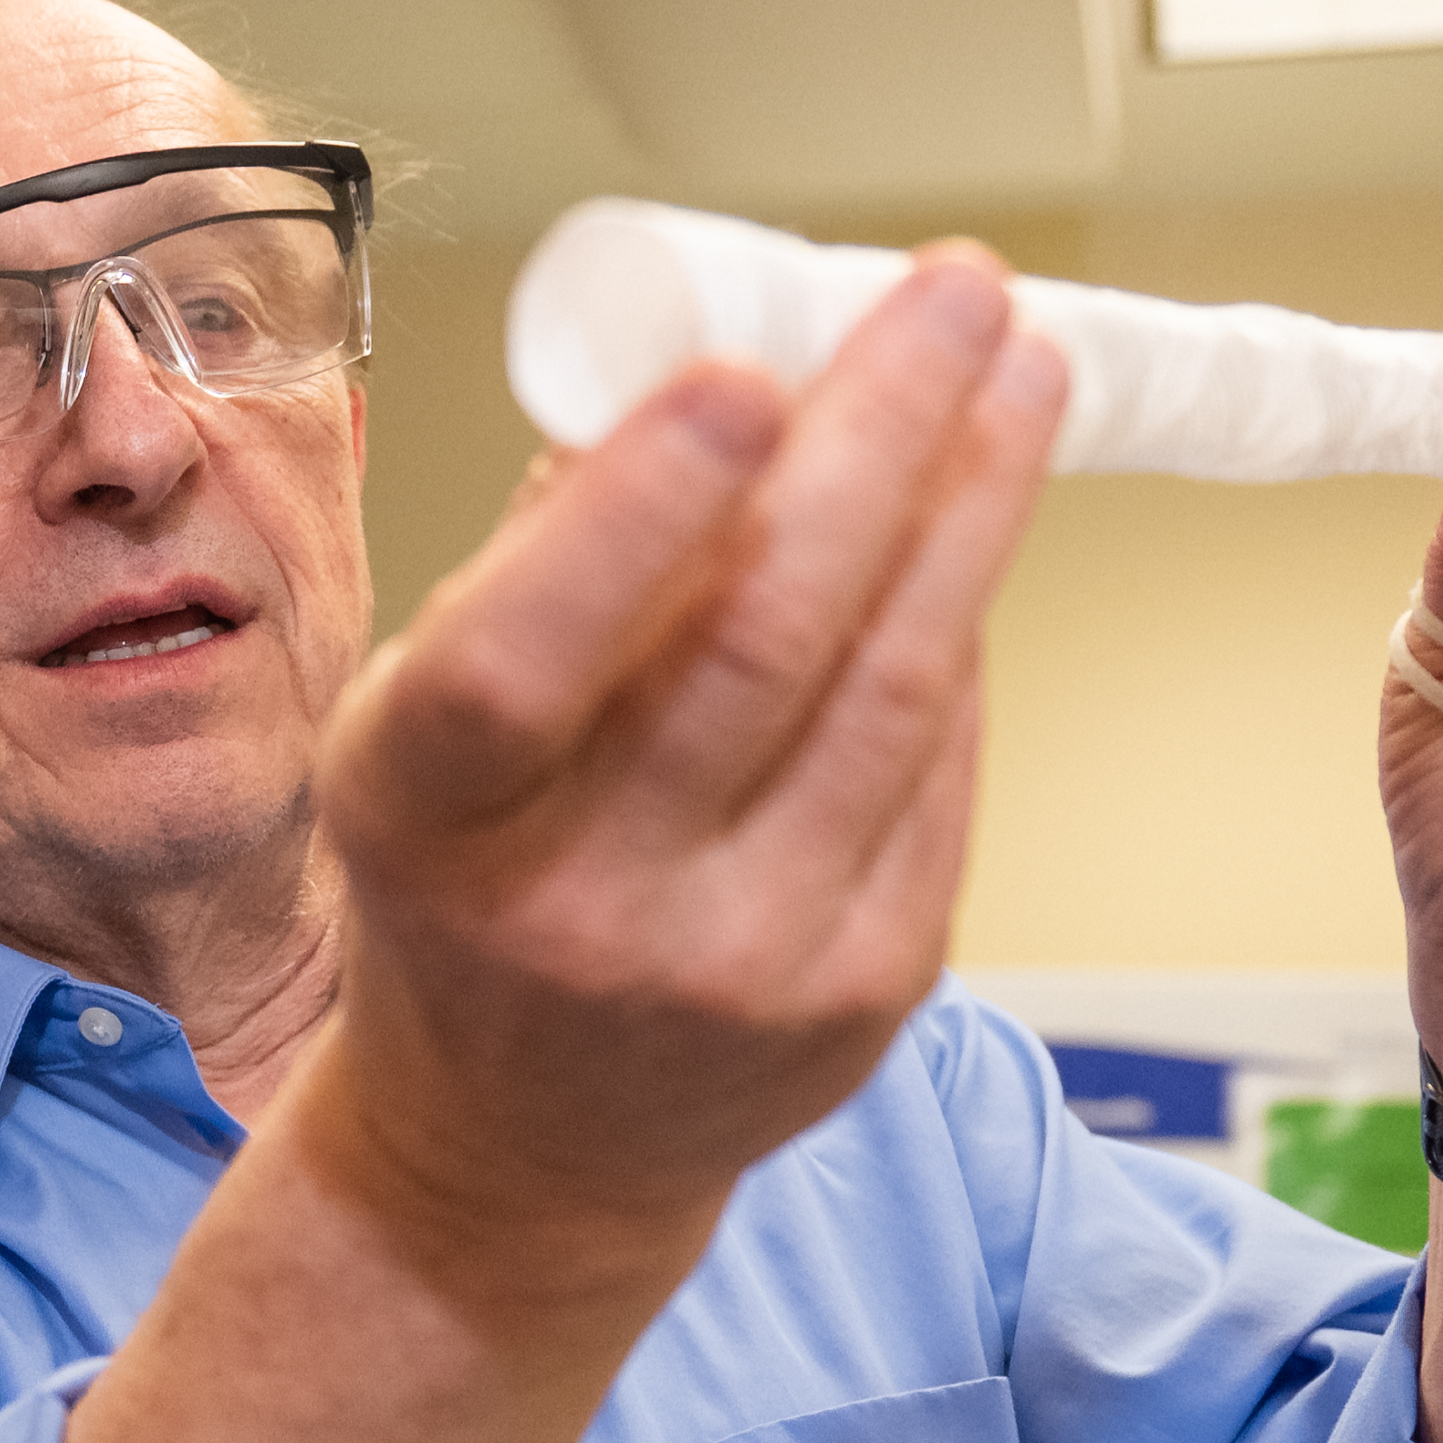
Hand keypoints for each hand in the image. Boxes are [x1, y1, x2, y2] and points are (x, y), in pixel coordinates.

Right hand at [305, 245, 1067, 1282]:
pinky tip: (971, 528)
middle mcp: (585, 908)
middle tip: (958, 289)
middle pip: (762, 640)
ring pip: (893, 689)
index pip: (523, 659)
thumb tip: (704, 366)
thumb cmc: (467, 891)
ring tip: (1019, 372)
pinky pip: (938, 764)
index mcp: (432, 821)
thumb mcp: (423, 738)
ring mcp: (741, 964)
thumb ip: (544, 572)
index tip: (741, 369)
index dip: (637, 511)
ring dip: (973, 504)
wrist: (519, 1153)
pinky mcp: (865, 993)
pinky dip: (957, 627)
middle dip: (882, 435)